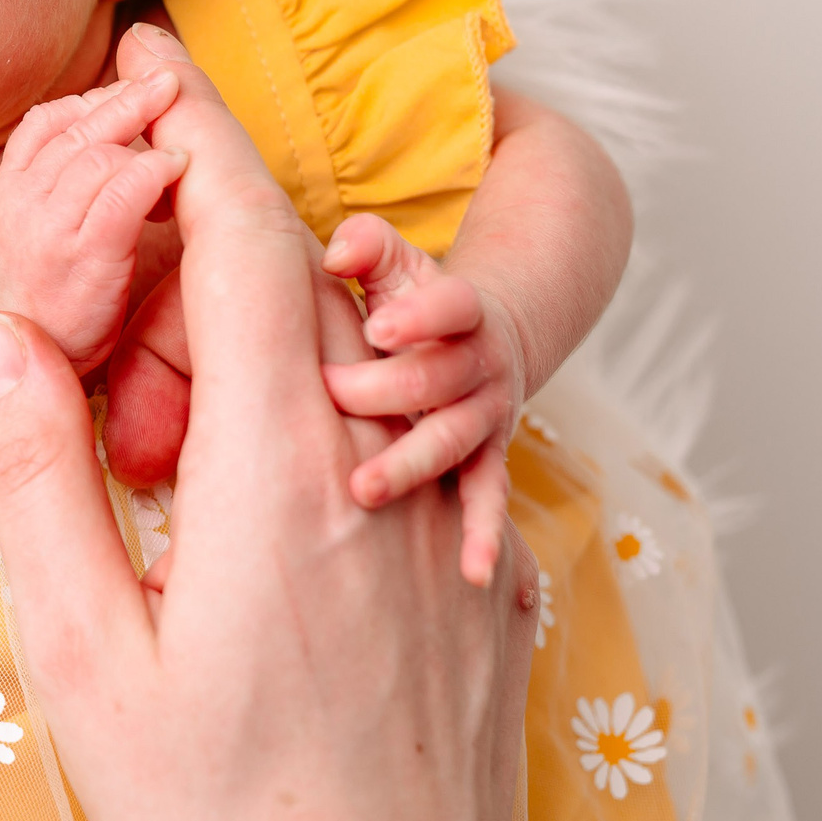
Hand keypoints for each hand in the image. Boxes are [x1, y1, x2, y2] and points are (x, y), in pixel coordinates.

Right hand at [0, 21, 585, 820]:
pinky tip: (276, 444)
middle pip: (316, 279)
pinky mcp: (479, 590)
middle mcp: (381, 480)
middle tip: (142, 149)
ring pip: (369, 360)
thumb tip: (11, 343)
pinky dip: (339, 390)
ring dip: (281, 293)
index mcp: (279, 478)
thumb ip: (41, 484)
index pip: (245, 247)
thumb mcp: (86, 661)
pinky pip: (408, 443)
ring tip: (187, 295)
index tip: (149, 56)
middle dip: (227, 191)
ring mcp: (448, 534)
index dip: (197, 134)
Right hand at [0, 65, 187, 377]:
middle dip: (128, 97)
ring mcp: (49, 229)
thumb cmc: (47, 301)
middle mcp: (22, 201)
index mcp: (12, 190)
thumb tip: (119, 134)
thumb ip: (65, 184)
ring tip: (180, 137)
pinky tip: (176, 170)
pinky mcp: (83, 260)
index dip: (93, 101)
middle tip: (170, 84)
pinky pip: (120, 195)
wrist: (16, 373)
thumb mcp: (38, 230)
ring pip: (98, 151)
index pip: (48, 120)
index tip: (134, 98)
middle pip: (76, 125)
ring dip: (145, 132)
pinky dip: (152, 172)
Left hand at [320, 213, 527, 586]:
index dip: (419, 317)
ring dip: (411, 467)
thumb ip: (368, 247)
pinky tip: (477, 574)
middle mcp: (482, 367)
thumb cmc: (414, 303)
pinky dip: (486, 535)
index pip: (451, 306)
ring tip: (362, 490)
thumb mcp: (396, 265)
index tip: (376, 329)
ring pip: (453, 443)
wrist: (488, 341)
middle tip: (333, 395)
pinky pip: (487, 499)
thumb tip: (335, 253)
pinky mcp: (486, 461)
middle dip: (388, 391)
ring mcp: (487, 418)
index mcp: (462, 311)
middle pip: (438, 380)